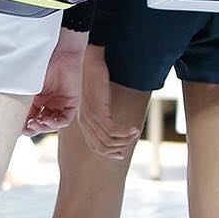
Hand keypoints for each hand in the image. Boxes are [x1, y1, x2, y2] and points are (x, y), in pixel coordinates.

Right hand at [24, 31, 86, 134]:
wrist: (60, 50)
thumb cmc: (42, 62)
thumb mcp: (28, 82)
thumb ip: (18, 94)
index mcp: (38, 98)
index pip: (30, 117)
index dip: (23, 124)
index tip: (15, 126)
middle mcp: (50, 102)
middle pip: (41, 123)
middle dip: (32, 128)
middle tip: (25, 128)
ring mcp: (61, 103)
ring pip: (52, 123)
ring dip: (43, 127)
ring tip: (34, 123)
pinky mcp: (72, 102)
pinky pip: (65, 119)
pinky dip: (55, 123)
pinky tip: (46, 121)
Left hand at [77, 44, 140, 159]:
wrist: (91, 64)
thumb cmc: (95, 79)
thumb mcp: (98, 100)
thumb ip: (102, 113)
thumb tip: (113, 124)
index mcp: (83, 121)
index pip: (94, 145)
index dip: (109, 153)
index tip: (121, 154)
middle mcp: (84, 122)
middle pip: (101, 147)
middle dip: (118, 148)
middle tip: (130, 143)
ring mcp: (90, 118)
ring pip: (108, 140)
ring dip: (125, 140)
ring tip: (135, 133)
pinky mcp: (97, 112)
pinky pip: (112, 130)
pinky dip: (125, 132)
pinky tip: (134, 128)